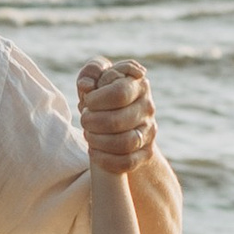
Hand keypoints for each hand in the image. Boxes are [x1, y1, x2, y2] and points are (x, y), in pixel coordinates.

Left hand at [77, 56, 156, 173]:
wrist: (118, 123)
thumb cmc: (104, 96)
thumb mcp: (97, 78)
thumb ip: (92, 71)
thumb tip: (87, 85)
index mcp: (138, 84)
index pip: (120, 92)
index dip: (97, 99)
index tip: (88, 101)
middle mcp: (148, 108)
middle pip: (119, 121)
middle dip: (93, 122)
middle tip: (84, 120)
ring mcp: (149, 132)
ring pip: (125, 143)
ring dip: (98, 141)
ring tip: (88, 135)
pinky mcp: (145, 153)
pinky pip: (127, 162)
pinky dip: (106, 159)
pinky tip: (94, 151)